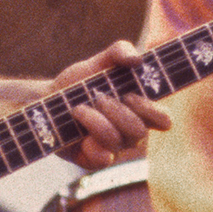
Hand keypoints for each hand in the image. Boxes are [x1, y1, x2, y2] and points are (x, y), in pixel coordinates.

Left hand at [52, 40, 172, 168]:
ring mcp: (114, 148)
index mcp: (140, 110)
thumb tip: (137, 60)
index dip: (151, 110)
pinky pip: (102, 158)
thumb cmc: (81, 82)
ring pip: (117, 141)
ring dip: (95, 121)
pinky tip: (78, 133)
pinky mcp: (94, 160)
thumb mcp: (100, 61)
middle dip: (116, 111)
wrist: (48, 99)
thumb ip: (120, 51)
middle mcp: (131, 132)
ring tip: (79, 109)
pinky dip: (89, 142)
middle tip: (98, 97)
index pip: (164, 120)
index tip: (129, 94)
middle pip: (139, 131)